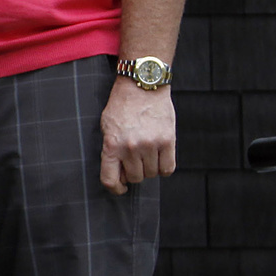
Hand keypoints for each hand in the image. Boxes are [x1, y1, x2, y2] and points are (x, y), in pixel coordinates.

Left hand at [99, 78, 175, 193]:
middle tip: (135, 162)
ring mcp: (150, 145)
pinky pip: (168, 169)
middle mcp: (131, 148)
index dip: (115, 189)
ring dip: (149, 169)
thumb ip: (111, 150)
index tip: (120, 188)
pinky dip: (164, 168)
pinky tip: (159, 159)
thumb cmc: (121, 106)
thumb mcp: (107, 127)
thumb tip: (118, 175)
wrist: (142, 87)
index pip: (110, 179)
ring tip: (146, 155)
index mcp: (111, 145)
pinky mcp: (168, 141)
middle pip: (134, 178)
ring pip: (152, 174)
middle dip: (134, 174)